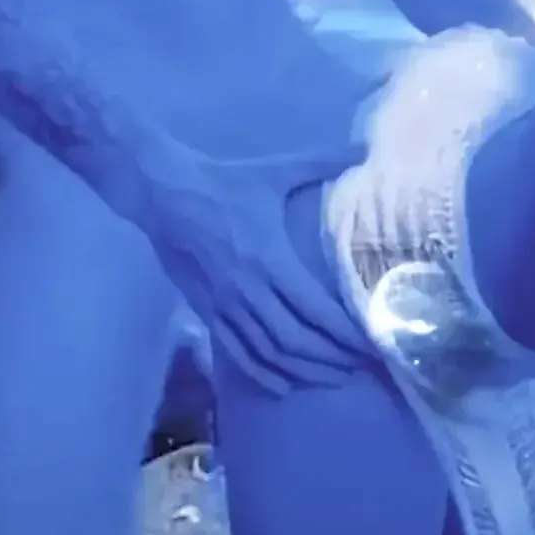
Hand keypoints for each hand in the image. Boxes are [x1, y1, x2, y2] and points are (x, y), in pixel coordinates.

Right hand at [142, 142, 371, 394]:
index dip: (344, 335)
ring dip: (301, 371)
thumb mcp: (274, 171)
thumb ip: (320, 163)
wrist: (163, 193)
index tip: (371, 345)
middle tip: (361, 368)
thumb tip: (362, 148)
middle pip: (295, 341)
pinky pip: (236, 352)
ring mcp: (225, 305)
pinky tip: (281, 386)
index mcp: (271, 259)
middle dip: (330, 359)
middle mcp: (249, 290)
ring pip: (267, 353)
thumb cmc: (223, 182)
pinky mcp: (206, 310)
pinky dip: (261, 374)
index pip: (315, 310)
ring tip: (333, 380)